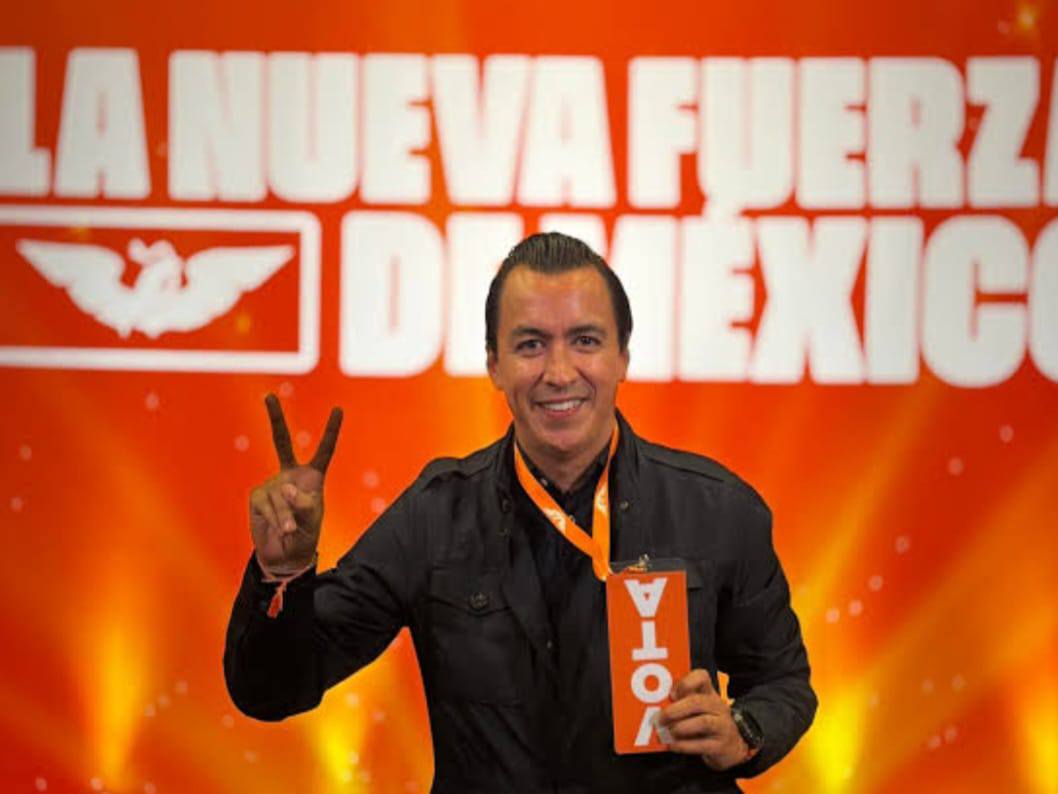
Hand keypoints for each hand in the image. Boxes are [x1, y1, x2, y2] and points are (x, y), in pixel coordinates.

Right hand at [248, 394, 342, 573]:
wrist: (285, 554)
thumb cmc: (305, 535)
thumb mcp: (313, 520)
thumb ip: (305, 504)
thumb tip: (286, 488)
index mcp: (313, 476)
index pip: (324, 450)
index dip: (331, 431)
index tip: (338, 409)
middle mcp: (290, 474)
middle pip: (281, 441)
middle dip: (274, 418)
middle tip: (267, 396)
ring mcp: (272, 483)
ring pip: (281, 494)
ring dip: (286, 515)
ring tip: (291, 529)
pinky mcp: (257, 496)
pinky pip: (268, 504)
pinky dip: (276, 518)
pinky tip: (280, 528)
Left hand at [657, 669, 752, 770]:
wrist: (733, 746)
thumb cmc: (708, 722)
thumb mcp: (699, 708)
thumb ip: (682, 702)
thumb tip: (658, 706)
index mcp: (710, 693)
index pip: (701, 677)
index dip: (684, 683)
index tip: (671, 694)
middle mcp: (718, 707)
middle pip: (697, 702)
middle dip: (674, 711)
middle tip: (659, 719)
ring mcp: (722, 726)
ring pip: (702, 723)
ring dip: (679, 728)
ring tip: (666, 732)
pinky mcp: (721, 746)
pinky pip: (701, 745)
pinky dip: (683, 746)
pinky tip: (672, 745)